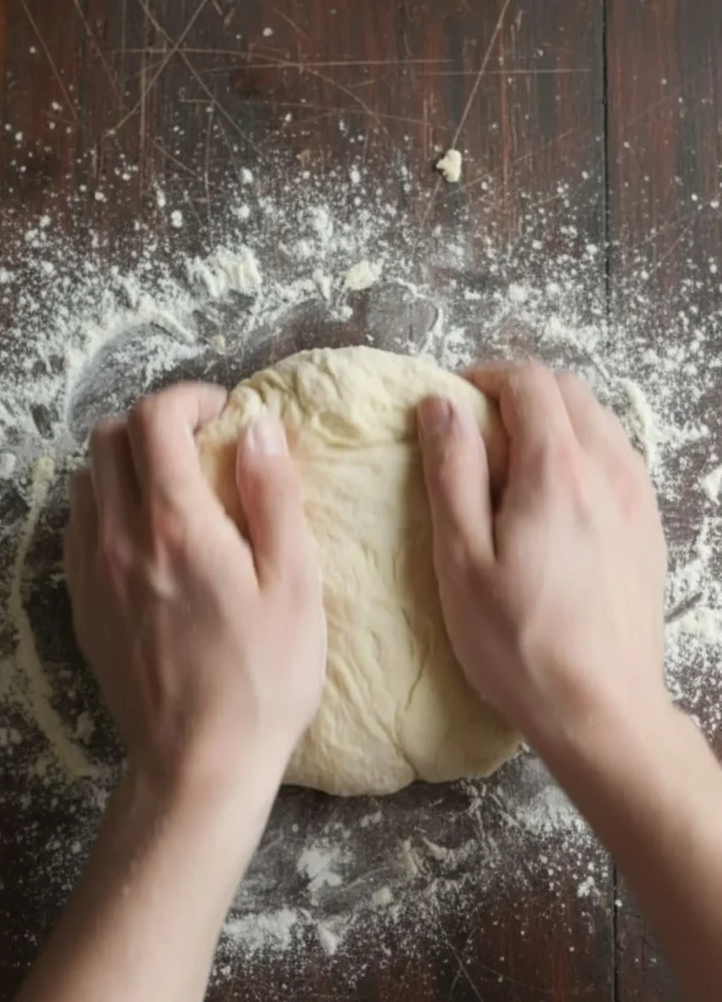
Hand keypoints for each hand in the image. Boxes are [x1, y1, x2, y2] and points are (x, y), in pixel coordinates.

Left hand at [64, 383, 325, 793]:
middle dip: (155, 423)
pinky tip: (147, 533)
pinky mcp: (83, 604)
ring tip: (176, 486)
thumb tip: (259, 429)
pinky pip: (79, 526)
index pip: (154, 420)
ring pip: (86, 479)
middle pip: (108, 438)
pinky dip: (108, 504)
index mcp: (176, 525)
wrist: (199, 764)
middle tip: (202, 444)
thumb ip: (274, 497)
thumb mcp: (295, 584)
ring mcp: (92, 572)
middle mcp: (120, 538)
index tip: (225, 413)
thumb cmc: (264, 677)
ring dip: (127, 462)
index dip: (189, 398)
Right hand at [417, 361, 666, 753]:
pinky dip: (580, 453)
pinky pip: (616, 459)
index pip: (529, 382)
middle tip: (476, 437)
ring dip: (551, 423)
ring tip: (511, 470)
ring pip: (597, 422)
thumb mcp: (461, 558)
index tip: (453, 407)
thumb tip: (441, 405)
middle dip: (518, 395)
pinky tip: (553, 503)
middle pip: (568, 391)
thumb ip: (452, 472)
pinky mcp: (648, 527)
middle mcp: (609, 470)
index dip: (485, 379)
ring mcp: (637, 499)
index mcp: (558, 470)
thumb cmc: (517, 641)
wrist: (601, 710)